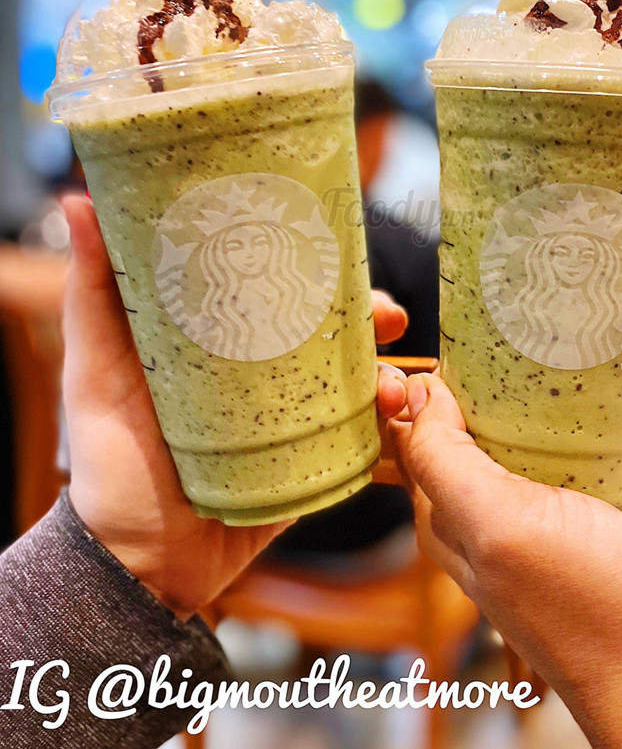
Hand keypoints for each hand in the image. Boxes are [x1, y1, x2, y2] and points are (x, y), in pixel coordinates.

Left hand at [62, 195, 407, 620]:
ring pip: (352, 380)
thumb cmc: (109, 464)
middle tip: (387, 314)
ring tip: (393, 382)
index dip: (313, 264)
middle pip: (326, 330)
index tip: (340, 244)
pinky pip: (358, 438)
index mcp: (217, 343)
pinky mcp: (309, 464)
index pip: (274, 288)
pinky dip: (386, 424)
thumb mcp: (97, 371)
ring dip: (384, 372)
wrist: (140, 566)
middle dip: (365, 315)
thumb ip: (94, 295)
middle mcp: (260, 374)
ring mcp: (289, 419)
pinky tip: (397, 414)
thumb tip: (77, 202)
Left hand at [380, 372, 621, 748]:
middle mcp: (497, 517)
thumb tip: (414, 393)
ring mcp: (552, 528)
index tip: (483, 332)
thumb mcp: (503, 525)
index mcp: (455, 512)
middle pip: (510, 424)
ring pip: (575, 446)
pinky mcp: (603, 536)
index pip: (429, 429)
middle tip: (596, 350)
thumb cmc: (590, 610)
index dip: (447, 378)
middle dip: (553, 386)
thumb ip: (446, 461)